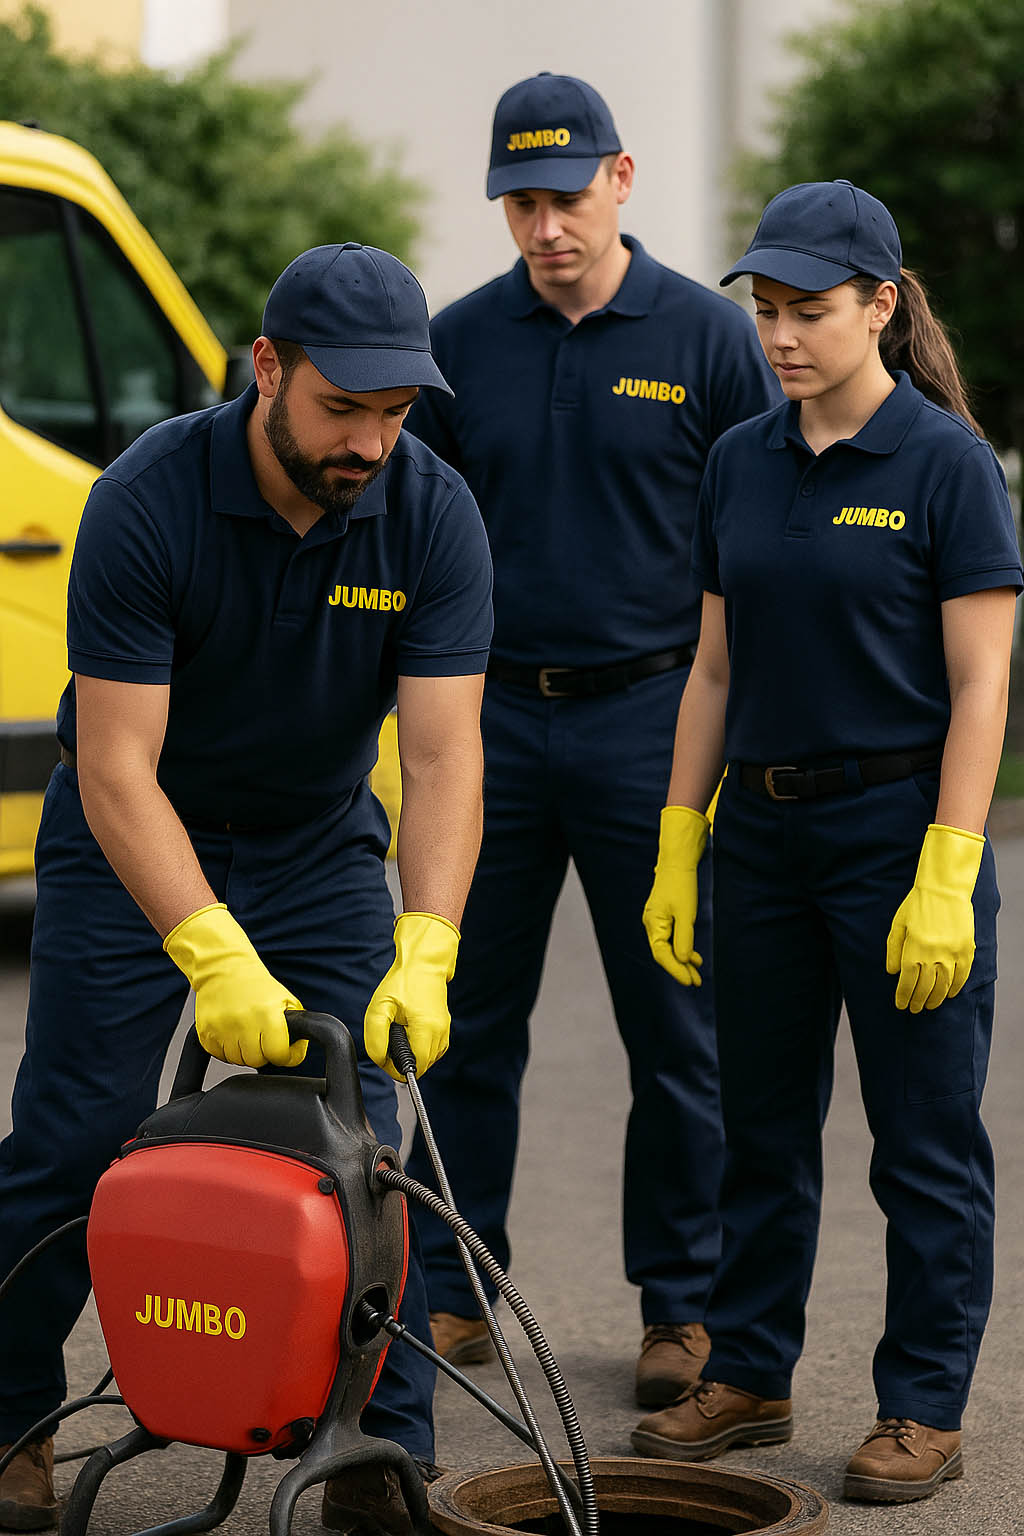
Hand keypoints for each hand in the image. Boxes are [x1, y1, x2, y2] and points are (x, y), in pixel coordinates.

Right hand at [163, 903, 306, 1066]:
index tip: (285, 1051)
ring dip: (245, 1052)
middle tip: (263, 1038)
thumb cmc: (255, 984)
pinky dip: (227, 1049)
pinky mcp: (206, 1033)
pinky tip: (232, 1033)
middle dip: (264, 1053)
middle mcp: (244, 1023)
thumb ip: (296, 1025)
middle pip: (257, 1061)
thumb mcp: (285, 999)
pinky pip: (220, 1056)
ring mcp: (222, 1029)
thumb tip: (297, 1050)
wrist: (223, 968)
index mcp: (267, 1014)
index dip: (286, 1055)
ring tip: (246, 1033)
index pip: (278, 1054)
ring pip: (238, 1060)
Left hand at [364, 912, 459, 1079]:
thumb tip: (382, 1060)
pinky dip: (420, 1047)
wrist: (423, 964)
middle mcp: (440, 1032)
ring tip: (401, 1032)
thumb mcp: (378, 1008)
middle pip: (422, 1066)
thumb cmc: (402, 982)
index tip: (386, 1053)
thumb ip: (376, 1039)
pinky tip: (411, 1033)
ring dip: (412, 1054)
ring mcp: (445, 1030)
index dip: (397, 1067)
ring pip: (428, 1060)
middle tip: (392, 1038)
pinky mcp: (445, 1027)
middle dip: (403, 1060)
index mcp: (426, 1029)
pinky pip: (433, 1050)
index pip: (415, 1068)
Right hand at [643, 806, 709, 984]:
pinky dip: (683, 948)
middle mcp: (652, 924)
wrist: (678, 861)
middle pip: (664, 953)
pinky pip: (672, 938)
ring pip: (669, 947)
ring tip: (697, 974)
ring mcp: (658, 921)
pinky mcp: (666, 917)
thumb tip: (682, 960)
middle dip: (680, 969)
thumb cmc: (681, 885)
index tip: (690, 981)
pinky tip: (694, 956)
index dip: (675, 970)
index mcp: (653, 924)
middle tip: (696, 983)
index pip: (661, 954)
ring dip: (683, 960)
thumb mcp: (686, 913)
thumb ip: (684, 938)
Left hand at [886, 823, 984, 1011]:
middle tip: (914, 1009)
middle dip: (918, 1001)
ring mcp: (952, 952)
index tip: (901, 1005)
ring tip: (929, 1005)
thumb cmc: (916, 905)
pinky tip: (949, 995)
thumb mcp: (898, 925)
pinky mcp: (966, 949)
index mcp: (914, 948)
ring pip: (944, 985)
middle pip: (925, 987)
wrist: (944, 889)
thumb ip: (894, 949)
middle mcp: (934, 953)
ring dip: (936, 998)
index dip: (904, 996)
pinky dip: (956, 988)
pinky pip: (962, 975)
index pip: (908, 981)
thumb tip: (892, 973)